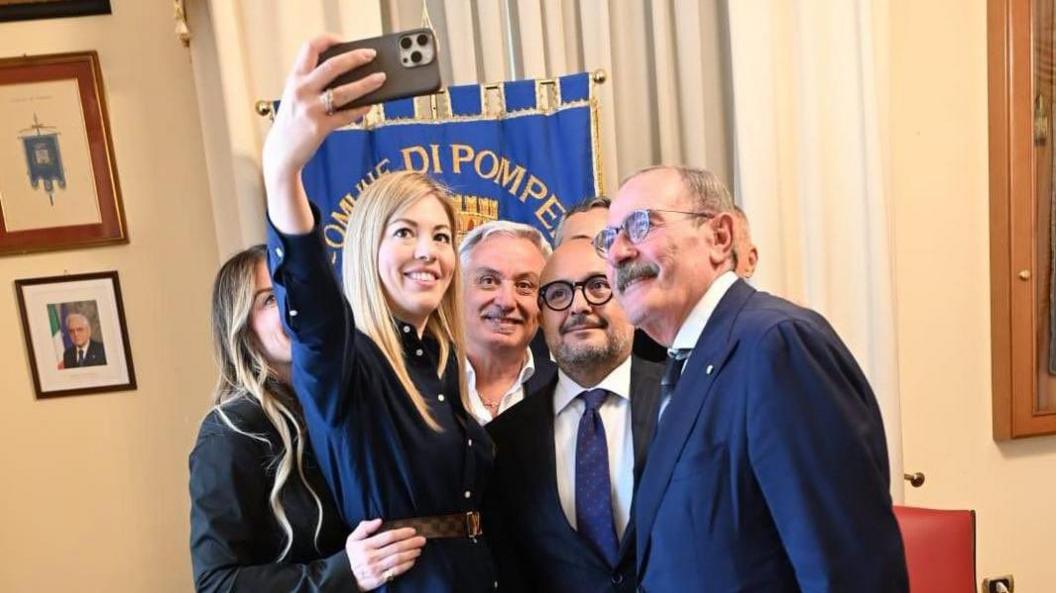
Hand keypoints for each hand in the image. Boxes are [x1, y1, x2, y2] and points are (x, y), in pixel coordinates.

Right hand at [262, 34, 385, 191]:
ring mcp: (310, 109)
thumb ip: (314, 83)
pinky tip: (370, 104)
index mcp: (294, 78)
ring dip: (366, 83)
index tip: (344, 41)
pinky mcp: (319, 127)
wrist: (280, 152)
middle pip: (332, 65)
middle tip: (371, 55)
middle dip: (355, 57)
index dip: (328, 39)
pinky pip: (345, 115)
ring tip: (381, 78)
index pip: (310, 47)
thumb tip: (349, 73)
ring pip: (343, 91)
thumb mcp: (296, 96)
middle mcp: (301, 90)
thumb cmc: (293, 122)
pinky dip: (360, 109)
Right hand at [345, 518, 426, 590]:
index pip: (388, 537)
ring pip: (398, 559)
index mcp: (365, 546)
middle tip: (422, 539)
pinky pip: (396, 571)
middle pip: (396, 548)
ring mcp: (376, 569)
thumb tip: (379, 520)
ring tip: (419, 549)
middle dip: (411, 542)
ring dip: (411, 553)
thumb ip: (364, 528)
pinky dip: (406, 565)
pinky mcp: (379, 579)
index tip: (412, 530)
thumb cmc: (353, 555)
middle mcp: (371, 557)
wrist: (346, 577)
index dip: (402, 533)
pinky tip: (412, 560)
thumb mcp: (353, 539)